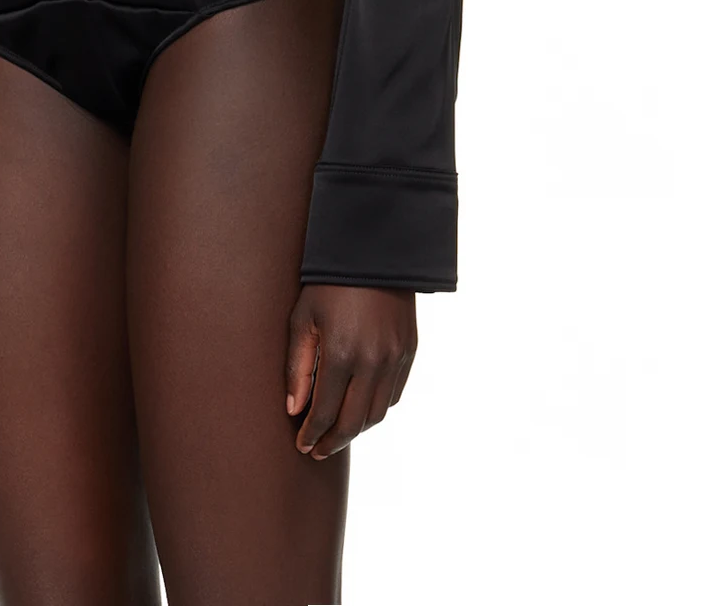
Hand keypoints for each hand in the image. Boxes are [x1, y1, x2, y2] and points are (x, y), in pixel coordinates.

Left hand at [284, 282, 416, 456]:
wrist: (373, 251)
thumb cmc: (328, 283)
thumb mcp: (303, 319)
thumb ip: (297, 368)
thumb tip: (294, 411)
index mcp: (341, 354)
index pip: (324, 413)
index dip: (312, 435)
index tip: (302, 446)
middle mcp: (372, 362)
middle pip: (353, 422)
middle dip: (332, 441)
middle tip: (317, 451)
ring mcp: (395, 358)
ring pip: (376, 414)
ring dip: (356, 430)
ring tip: (337, 434)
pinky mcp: (409, 352)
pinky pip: (393, 395)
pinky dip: (376, 409)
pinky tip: (360, 409)